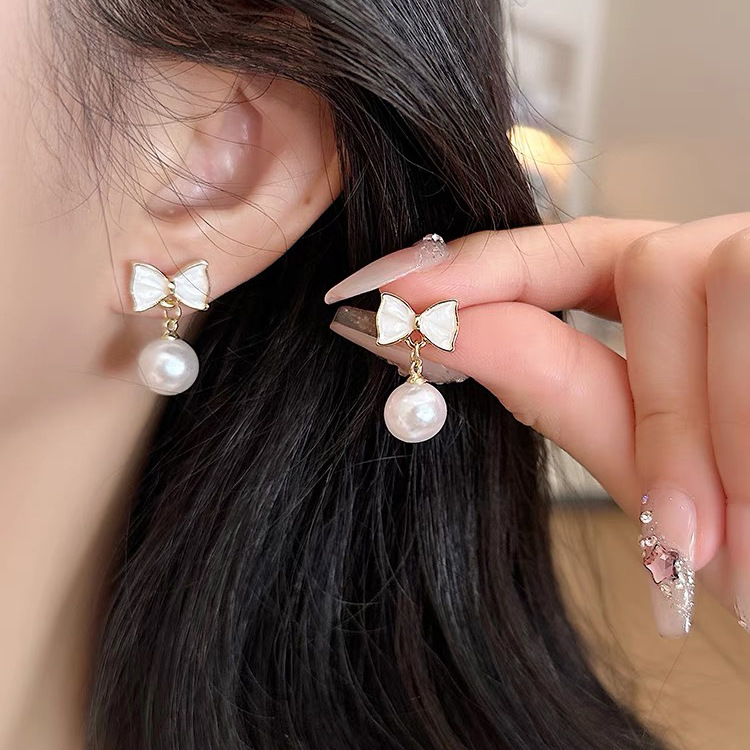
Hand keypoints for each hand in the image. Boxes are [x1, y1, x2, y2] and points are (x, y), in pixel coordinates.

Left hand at [325, 215, 749, 636]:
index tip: (398, 292)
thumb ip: (566, 392)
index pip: (566, 252)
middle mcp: (740, 255)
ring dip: (728, 435)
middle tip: (683, 535)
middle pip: (664, 268)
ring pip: (728, 277)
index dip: (485, 265)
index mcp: (680, 296)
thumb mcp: (662, 468)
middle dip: (667, 411)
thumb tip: (451, 330)